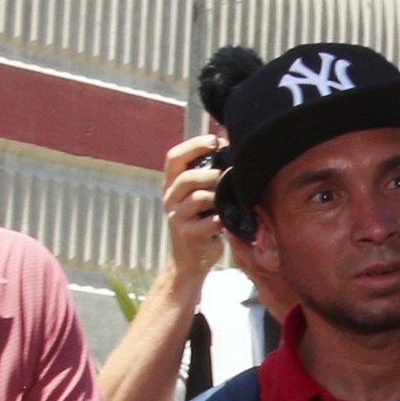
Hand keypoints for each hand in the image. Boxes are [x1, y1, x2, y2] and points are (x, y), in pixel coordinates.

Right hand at [159, 135, 227, 276]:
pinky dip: (222, 218)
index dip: (193, 145)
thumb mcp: (198, 197)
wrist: (191, 259)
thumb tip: (226, 146)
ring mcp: (177, 217)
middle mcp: (169, 198)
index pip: (173, 157)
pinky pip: (209, 221)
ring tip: (229, 198)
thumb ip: (205, 176)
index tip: (215, 141)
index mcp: (171, 184)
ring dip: (218, 195)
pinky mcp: (188, 235)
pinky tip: (229, 219)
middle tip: (227, 175)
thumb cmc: (201, 222)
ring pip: (198, 198)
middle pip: (187, 178)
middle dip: (211, 174)